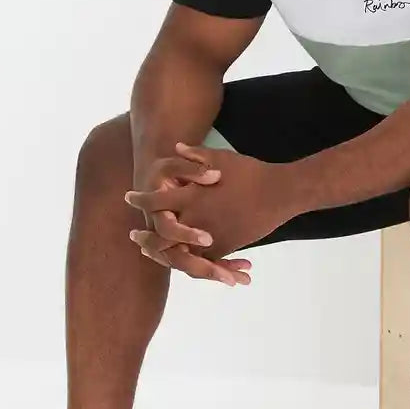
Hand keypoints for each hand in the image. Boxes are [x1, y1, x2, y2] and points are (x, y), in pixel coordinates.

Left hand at [126, 142, 298, 266]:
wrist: (279, 193)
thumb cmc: (250, 172)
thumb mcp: (220, 157)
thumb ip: (195, 155)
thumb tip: (176, 146)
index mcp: (191, 196)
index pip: (155, 201)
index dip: (141, 199)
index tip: (130, 197)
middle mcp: (196, 219)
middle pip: (161, 236)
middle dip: (146, 239)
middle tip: (135, 237)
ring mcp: (210, 237)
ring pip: (180, 253)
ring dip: (165, 254)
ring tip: (154, 252)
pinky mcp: (225, 248)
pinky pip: (204, 261)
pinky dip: (194, 262)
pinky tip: (184, 258)